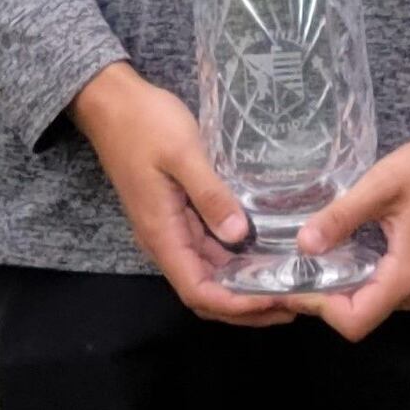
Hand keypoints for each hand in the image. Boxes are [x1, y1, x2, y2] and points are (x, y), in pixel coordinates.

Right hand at [67, 64, 293, 326]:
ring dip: (246, 288)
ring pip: (211, 275)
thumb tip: (239, 233)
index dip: (237, 306)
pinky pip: (211, 252)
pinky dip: (238, 262)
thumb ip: (209, 193)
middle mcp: (166, 242)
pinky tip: (268, 255)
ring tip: (290, 285)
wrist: (112, 102)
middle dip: (249, 307)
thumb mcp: (182, 152)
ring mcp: (173, 231)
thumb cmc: (144, 123)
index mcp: (162, 234)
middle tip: (297, 301)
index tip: (277, 301)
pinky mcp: (180, 217)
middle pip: (207, 294)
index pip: (199, 291)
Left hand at [288, 119, 409, 341]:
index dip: (317, 307)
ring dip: (336, 290)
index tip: (290, 282)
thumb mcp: (383, 185)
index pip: (354, 321)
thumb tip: (303, 244)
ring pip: (369, 305)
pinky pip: (381, 291)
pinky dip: (353, 280)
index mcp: (407, 275)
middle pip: (359, 316)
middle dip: (320, 300)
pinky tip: (335, 254)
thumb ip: (342, 216)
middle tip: (287, 271)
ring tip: (305, 261)